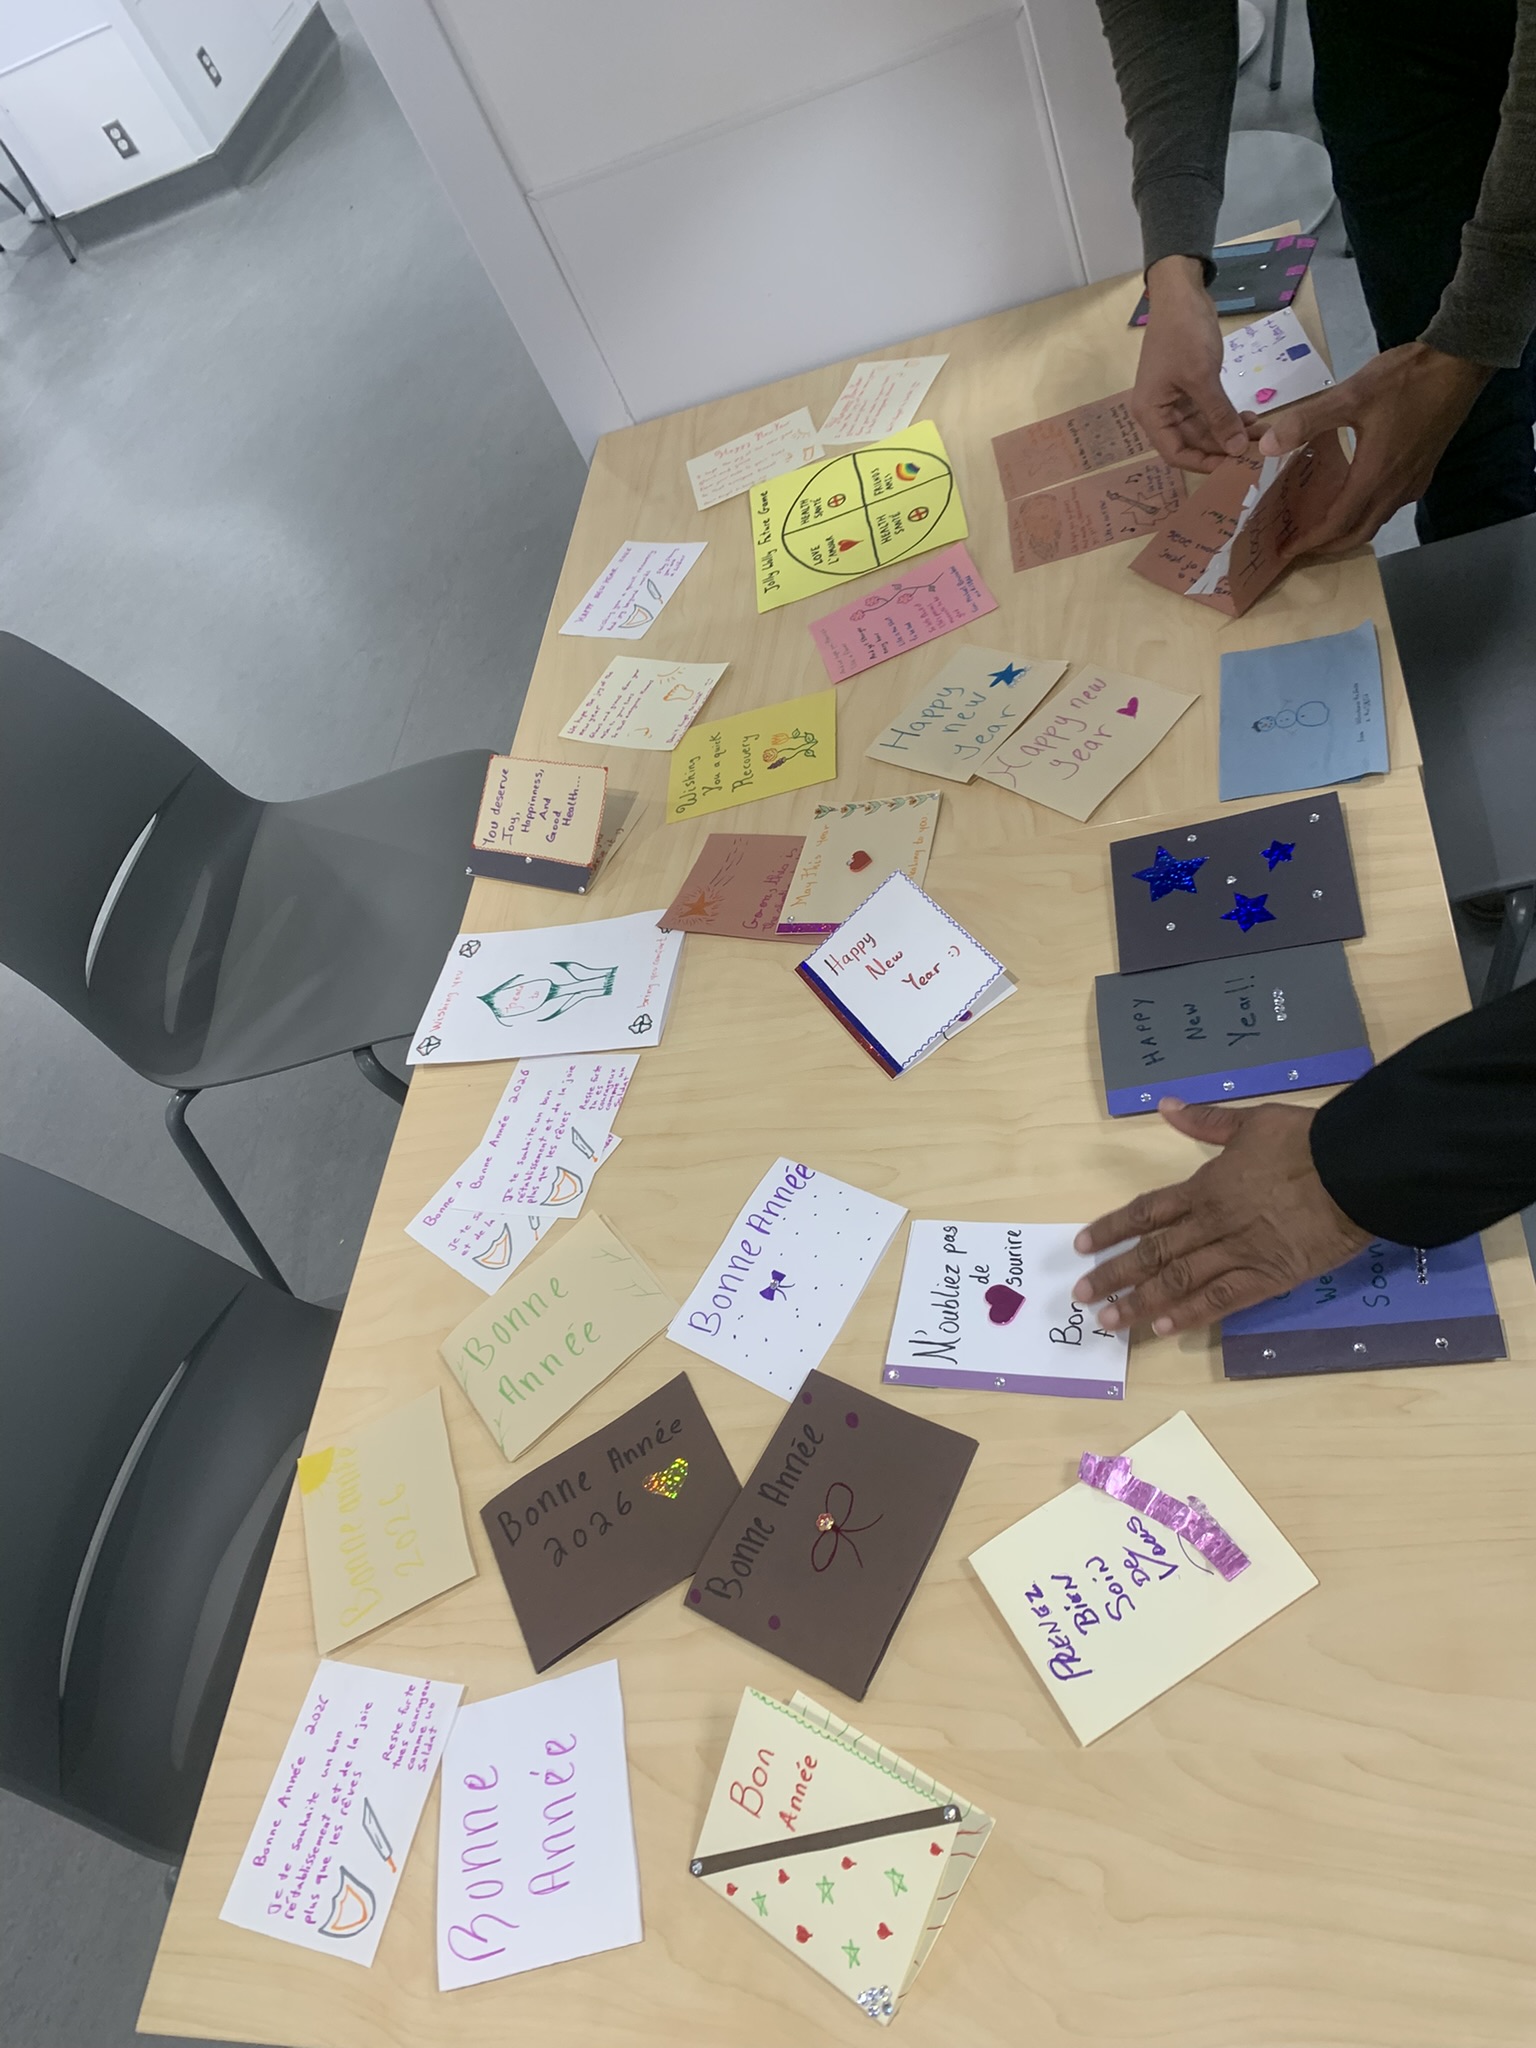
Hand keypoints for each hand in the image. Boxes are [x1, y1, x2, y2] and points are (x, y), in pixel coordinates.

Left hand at [1071, 1098, 1371, 1335]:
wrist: (1354, 1170)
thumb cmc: (1306, 1142)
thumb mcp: (1252, 1122)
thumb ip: (1206, 1121)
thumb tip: (1167, 1106)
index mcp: (1204, 1186)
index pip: (1146, 1211)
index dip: (1111, 1229)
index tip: (1082, 1245)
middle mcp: (1211, 1222)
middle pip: (1153, 1251)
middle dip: (1114, 1274)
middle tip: (1081, 1294)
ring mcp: (1237, 1252)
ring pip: (1178, 1281)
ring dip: (1140, 1302)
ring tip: (1109, 1320)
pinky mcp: (1267, 1277)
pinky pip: (1222, 1300)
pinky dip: (1191, 1314)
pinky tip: (1164, 1329)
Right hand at [1134, 256, 1256, 472]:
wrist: (1180, 293)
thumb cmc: (1183, 335)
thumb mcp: (1202, 377)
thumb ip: (1219, 416)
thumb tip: (1237, 449)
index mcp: (1152, 414)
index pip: (1176, 453)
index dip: (1204, 464)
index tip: (1234, 467)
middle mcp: (1160, 412)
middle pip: (1192, 443)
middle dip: (1224, 447)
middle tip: (1257, 450)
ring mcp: (1175, 400)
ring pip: (1204, 428)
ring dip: (1230, 431)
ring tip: (1261, 432)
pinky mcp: (1190, 387)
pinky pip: (1209, 411)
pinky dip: (1227, 416)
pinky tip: (1249, 418)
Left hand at [1259, 341, 1490, 555]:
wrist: (1459, 364)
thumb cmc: (1406, 379)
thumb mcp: (1351, 395)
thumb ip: (1307, 420)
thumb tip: (1267, 445)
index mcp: (1375, 476)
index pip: (1337, 524)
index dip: (1310, 541)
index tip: (1286, 551)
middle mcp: (1396, 488)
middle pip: (1359, 533)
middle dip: (1328, 546)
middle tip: (1300, 547)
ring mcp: (1414, 481)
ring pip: (1376, 521)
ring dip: (1348, 530)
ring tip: (1321, 527)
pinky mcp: (1423, 470)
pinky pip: (1390, 504)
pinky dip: (1367, 512)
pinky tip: (1353, 496)